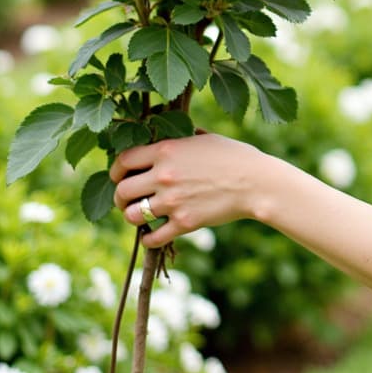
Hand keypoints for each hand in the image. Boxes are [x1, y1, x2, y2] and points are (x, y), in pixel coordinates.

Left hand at [110, 132, 268, 248]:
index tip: (118, 177)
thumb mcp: (206, 137)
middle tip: (126, 200)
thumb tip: (171, 133)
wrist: (256, 182)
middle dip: (120, 197)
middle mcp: (164, 176)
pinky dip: (148, 238)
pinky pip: (152, 237)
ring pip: (132, 216)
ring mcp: (172, 201)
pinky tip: (153, 234)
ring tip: (140, 215)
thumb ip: (183, 137)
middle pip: (122, 191)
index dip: (115, 170)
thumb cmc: (235, 156)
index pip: (123, 161)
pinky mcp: (184, 223)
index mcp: (166, 151)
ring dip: (132, 217)